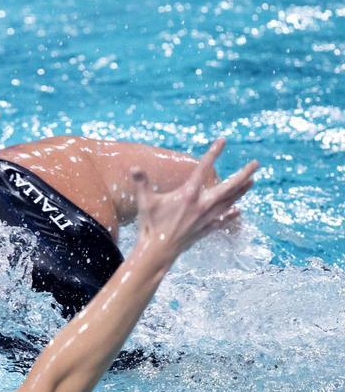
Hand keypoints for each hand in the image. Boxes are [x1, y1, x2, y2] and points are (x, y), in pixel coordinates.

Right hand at [133, 138, 257, 257]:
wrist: (159, 250)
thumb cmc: (151, 224)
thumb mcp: (145, 201)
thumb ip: (142, 183)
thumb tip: (134, 167)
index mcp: (188, 194)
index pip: (204, 169)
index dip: (213, 153)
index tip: (223, 140)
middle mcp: (202, 204)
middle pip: (228, 187)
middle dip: (243, 174)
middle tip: (256, 164)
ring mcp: (207, 217)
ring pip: (230, 201)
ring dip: (242, 190)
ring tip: (253, 181)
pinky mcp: (207, 229)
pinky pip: (223, 220)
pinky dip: (231, 214)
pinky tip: (238, 211)